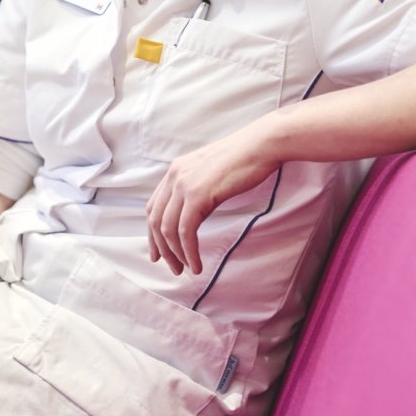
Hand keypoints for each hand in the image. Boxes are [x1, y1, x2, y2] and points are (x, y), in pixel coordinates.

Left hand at [146, 118, 279, 275]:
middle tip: (173, 268)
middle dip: (162, 248)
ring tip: (186, 269)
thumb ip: (198, 188)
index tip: (159, 253)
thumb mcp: (212, 172)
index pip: (154, 206)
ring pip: (168, 229)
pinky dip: (189, 252)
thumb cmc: (245, 158)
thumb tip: (196, 211)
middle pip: (155, 220)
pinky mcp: (197, 195)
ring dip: (175, 254)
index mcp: (176, 169)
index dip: (153, 233)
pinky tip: (197, 264)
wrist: (261, 145)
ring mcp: (184, 184)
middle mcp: (174, 176)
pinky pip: (185, 232)